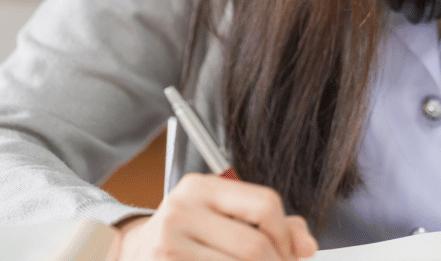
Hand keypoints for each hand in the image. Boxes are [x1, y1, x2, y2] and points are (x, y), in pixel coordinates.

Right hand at [106, 174, 317, 260]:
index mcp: (202, 187)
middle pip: (255, 246)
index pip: (265, 203)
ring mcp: (169, 244)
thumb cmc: (188, 234)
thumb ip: (273, 224)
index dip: (286, 235)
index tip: (290, 254)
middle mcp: (182, 210)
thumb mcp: (224, 216)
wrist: (133, 252)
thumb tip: (307, 245)